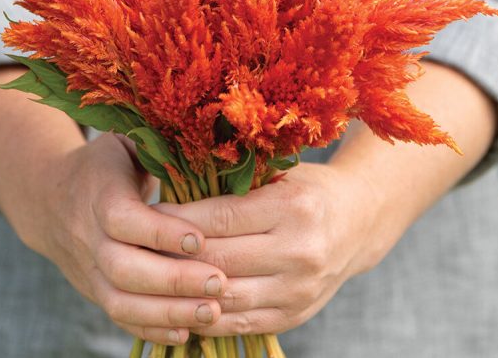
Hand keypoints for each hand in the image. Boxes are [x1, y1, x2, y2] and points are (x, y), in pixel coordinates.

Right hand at [0, 69, 226, 345]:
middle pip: (122, 268)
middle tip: (219, 282)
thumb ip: (159, 139)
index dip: (159, 232)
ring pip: (120, 300)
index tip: (200, 238)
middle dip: (173, 280)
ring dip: (167, 311)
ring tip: (213, 312)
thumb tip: (209, 134)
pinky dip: (152, 329)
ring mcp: (88, 268)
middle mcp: (87, 235)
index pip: (123, 219)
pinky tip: (188, 331)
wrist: (52, 196)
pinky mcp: (94, 291)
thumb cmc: (109, 162)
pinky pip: (119, 317)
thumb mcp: (127, 139)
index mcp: (98, 193)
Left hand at [154, 162, 390, 335]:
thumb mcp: (277, 174)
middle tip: (139, 247)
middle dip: (173, 256)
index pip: (221, 219)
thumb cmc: (306, 189)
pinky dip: (204, 316)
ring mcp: (299, 290)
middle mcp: (301, 251)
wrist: (359, 221)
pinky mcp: (294, 316)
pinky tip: (180, 301)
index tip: (146, 214)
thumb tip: (168, 187)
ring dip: (183, 291)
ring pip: (224, 298)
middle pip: (218, 262)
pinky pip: (238, 323)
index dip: (177, 220)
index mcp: (295, 207)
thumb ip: (232, 183)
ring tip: (152, 276)